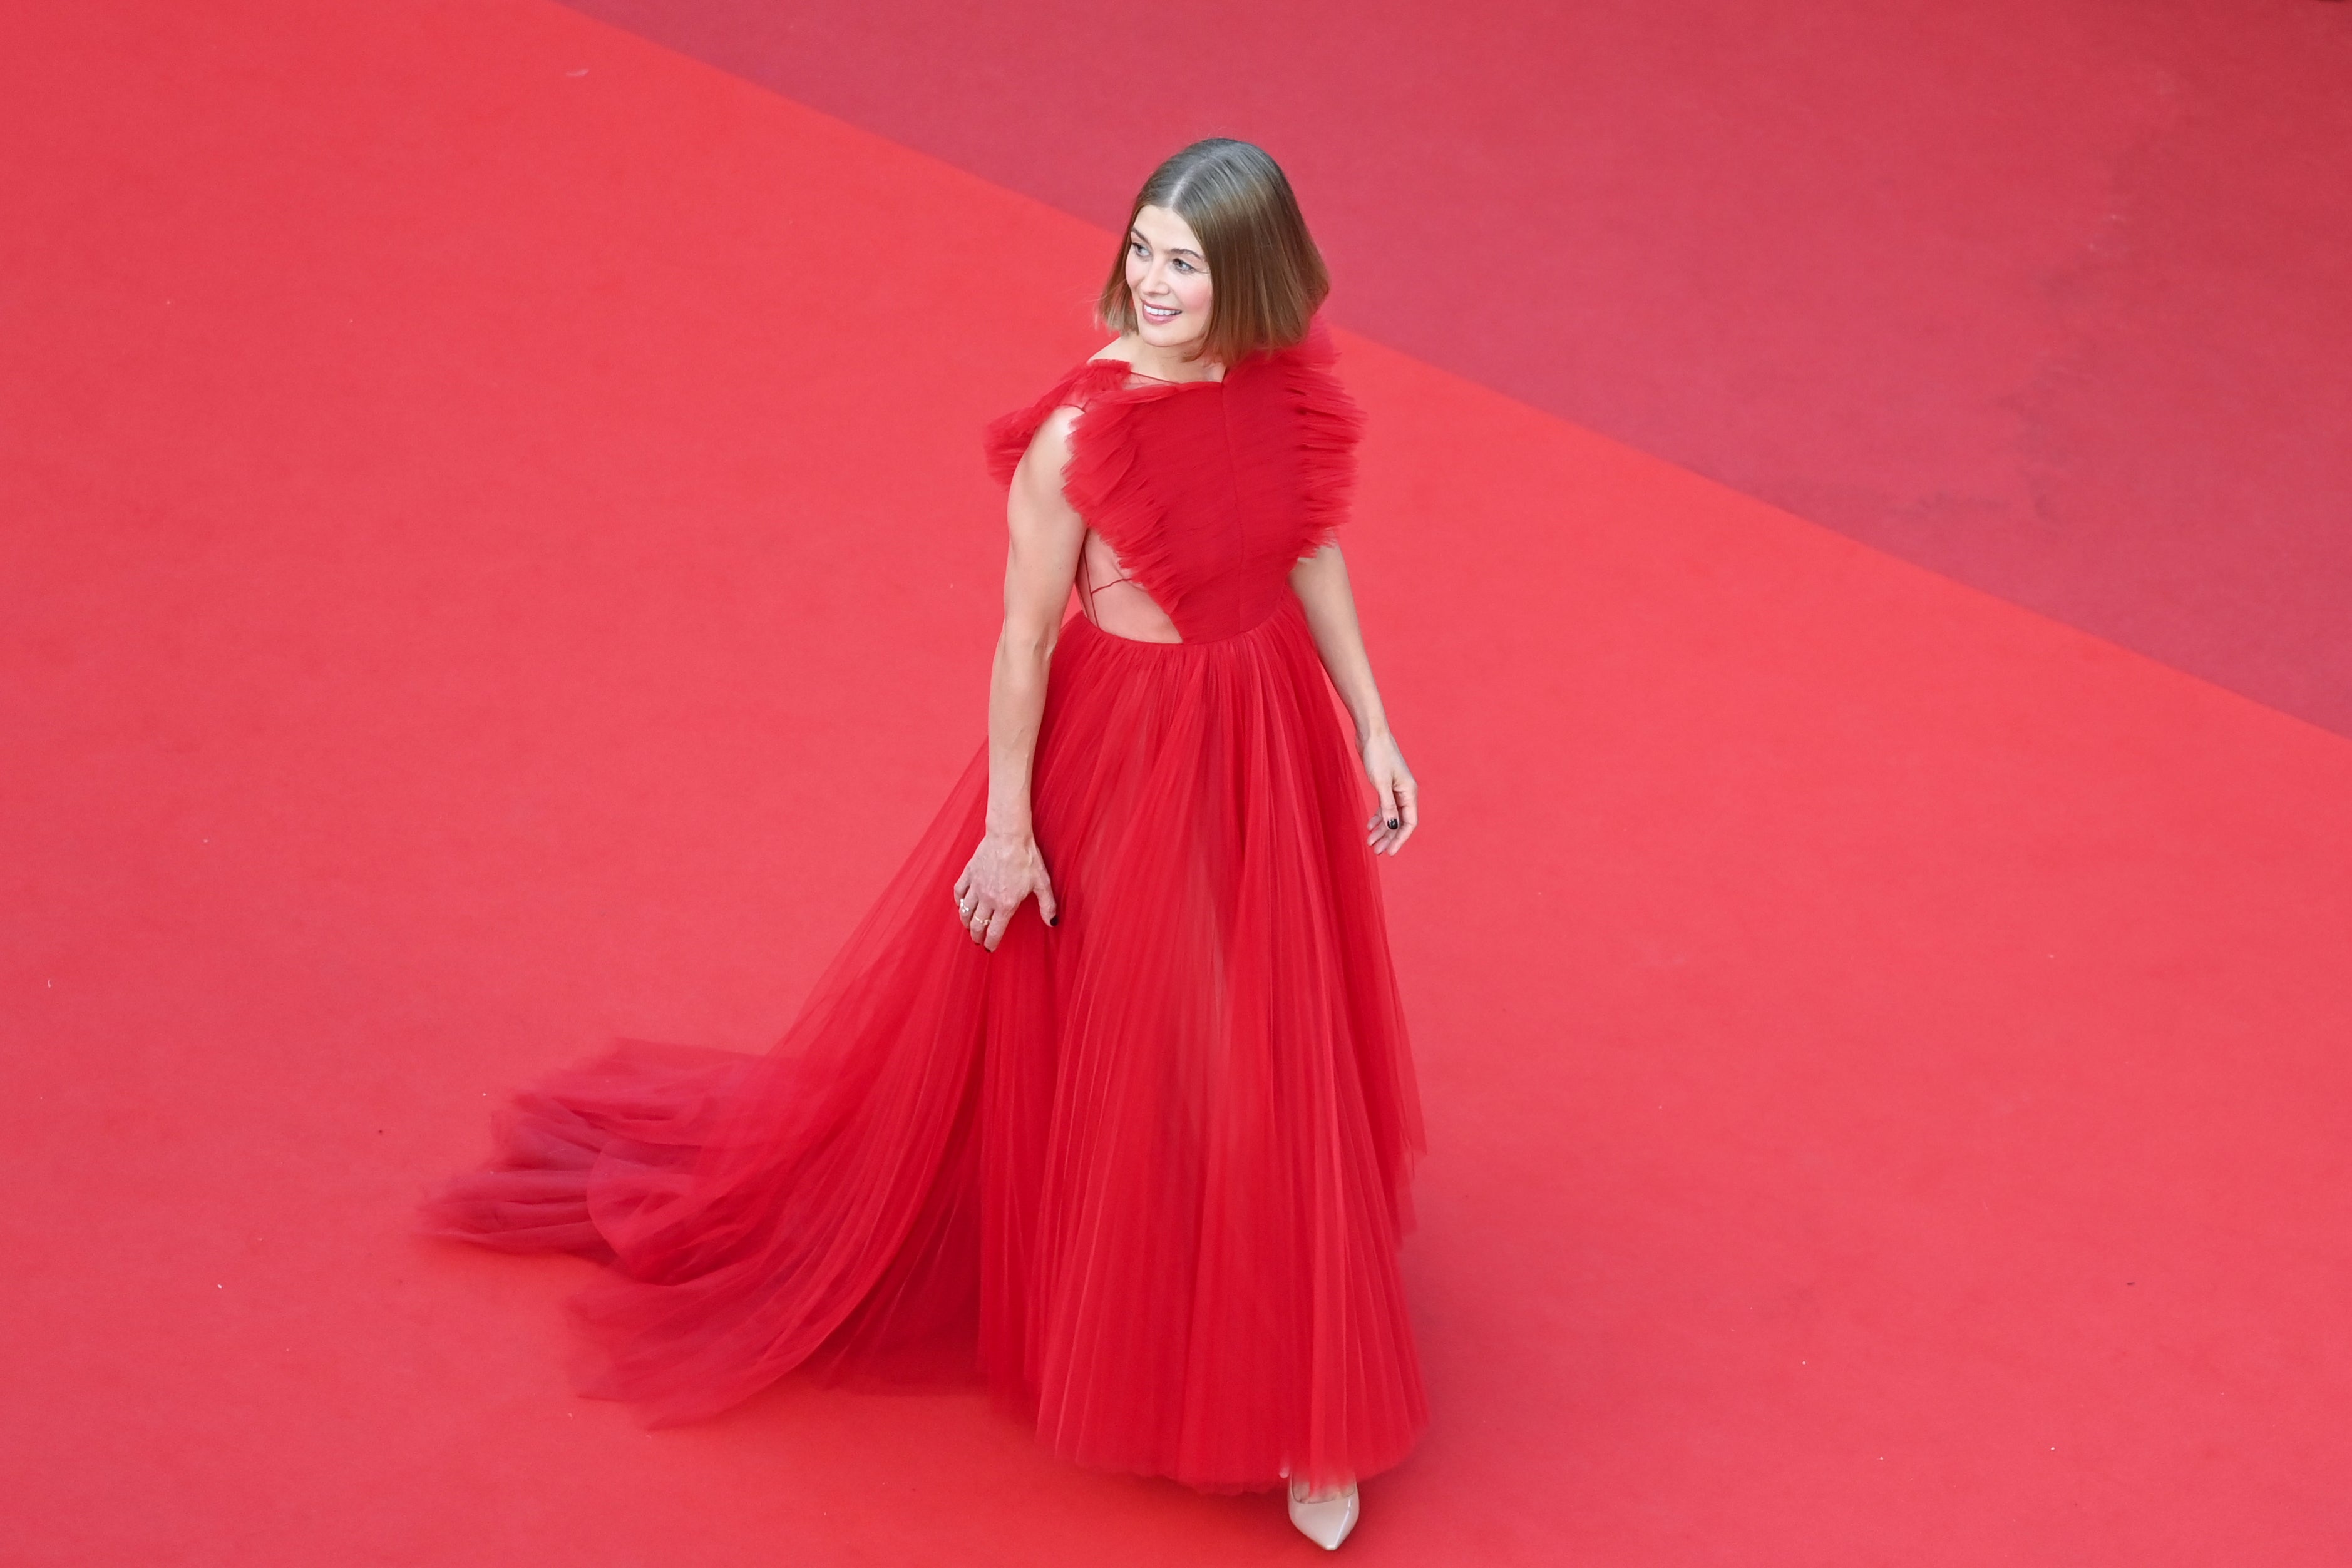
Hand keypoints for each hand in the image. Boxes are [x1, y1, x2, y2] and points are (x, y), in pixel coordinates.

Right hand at [953, 830, 1057, 950]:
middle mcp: (988, 899)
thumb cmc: (1027, 858)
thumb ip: (1047, 905)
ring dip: (966, 923)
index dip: (991, 943)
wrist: (1009, 836)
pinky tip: (961, 905)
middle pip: (977, 925)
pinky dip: (958, 902)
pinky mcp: (969, 874)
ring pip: (965, 912)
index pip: (994, 932)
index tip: (990, 948)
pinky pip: (959, 892)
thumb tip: (1052, 922)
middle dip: (977, 936)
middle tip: (978, 940)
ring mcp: (976, 886)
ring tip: (969, 927)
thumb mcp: (1042, 883)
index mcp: (1005, 905)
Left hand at [1361, 731, 1418, 855]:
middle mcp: (1405, 792)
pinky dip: (1377, 817)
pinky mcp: (1385, 785)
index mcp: (1409, 792)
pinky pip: (1384, 807)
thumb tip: (1392, 826)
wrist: (1371, 733)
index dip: (1400, 839)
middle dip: (1389, 837)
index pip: (1409, 822)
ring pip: (1391, 815)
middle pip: (1400, 822)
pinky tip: (1369, 826)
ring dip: (1382, 830)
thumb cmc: (1378, 754)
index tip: (1390, 852)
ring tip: (1371, 842)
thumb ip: (1387, 806)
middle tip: (1377, 851)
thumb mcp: (1381, 782)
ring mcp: (1395, 789)